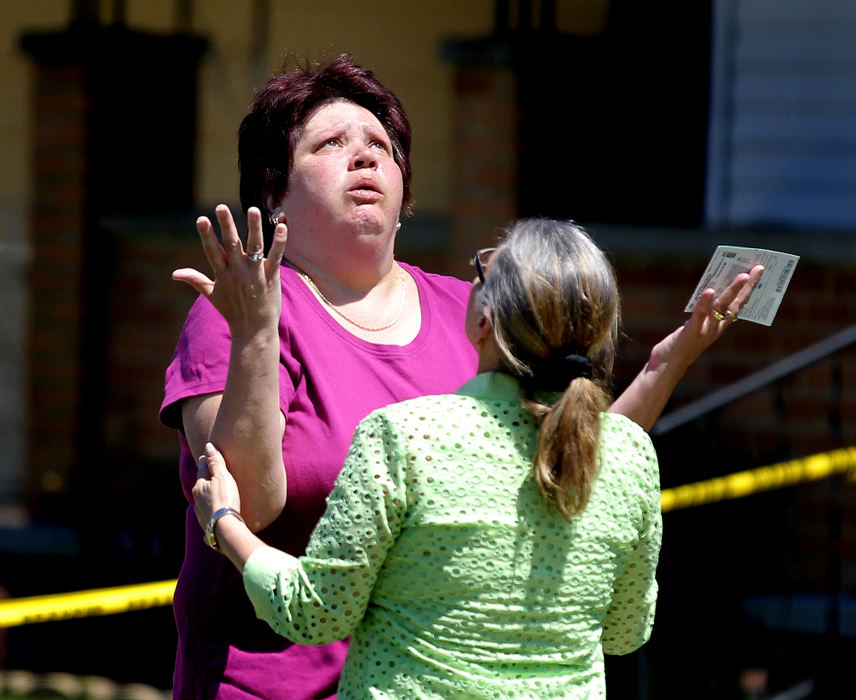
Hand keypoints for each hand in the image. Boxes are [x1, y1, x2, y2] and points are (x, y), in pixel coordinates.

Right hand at [172, 205, 287, 337]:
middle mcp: (238, 272)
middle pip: (231, 245)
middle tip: (221, 207)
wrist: (254, 330)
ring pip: (254, 247)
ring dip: (254, 228)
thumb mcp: (212, 295)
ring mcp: (255, 274)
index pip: (212, 251)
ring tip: (253, 209)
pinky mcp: (271, 277)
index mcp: (223, 274)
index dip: (206, 235)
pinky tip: (283, 226)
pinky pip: (276, 257)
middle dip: (226, 226)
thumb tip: (174, 274)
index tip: (201, 219)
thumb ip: (196, 280)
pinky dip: (279, 242)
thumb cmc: (232, 311)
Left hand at [192, 441, 241, 531]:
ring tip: (217, 494)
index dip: (206, 461)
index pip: (202, 468)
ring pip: (204, 500)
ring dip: (209, 496)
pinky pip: (209, 514)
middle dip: (207, 479)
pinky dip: (212, 510)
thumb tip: (208, 446)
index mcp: (199, 486)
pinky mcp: (207, 524)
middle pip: (202, 485)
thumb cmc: (225, 499)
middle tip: (214, 474)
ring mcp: (200, 513)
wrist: (225, 527)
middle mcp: (196, 499)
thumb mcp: (222, 477)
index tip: (207, 456)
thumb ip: (215, 462)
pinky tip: (217, 513)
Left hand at [649, 264, 763, 372]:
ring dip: (733, 290)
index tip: (756, 272)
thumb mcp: (696, 326)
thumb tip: (711, 287)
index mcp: (719, 326)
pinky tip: (710, 291)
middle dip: (747, 285)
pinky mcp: (692, 331)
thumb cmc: (680, 344)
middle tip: (758, 268)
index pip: (738, 305)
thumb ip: (704, 311)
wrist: (667, 365)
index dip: (748, 289)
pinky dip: (705, 302)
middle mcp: (716, 328)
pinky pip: (700, 315)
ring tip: (743, 275)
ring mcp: (705, 330)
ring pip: (721, 307)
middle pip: (734, 303)